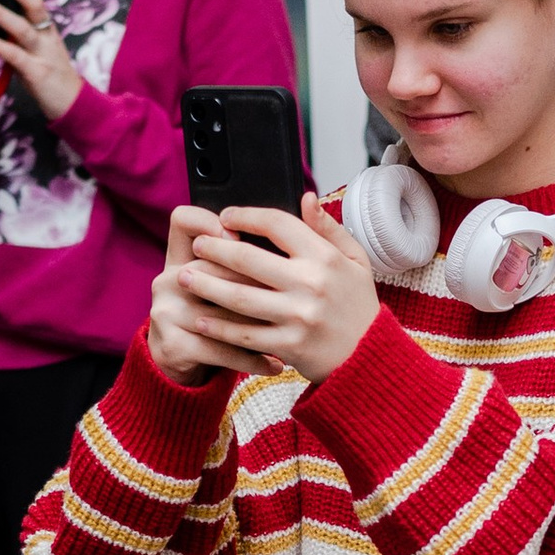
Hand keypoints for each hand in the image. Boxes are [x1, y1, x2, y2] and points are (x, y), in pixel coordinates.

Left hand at [0, 0, 82, 122]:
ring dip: (2, 15)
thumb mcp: (36, 49)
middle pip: (34, 5)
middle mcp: (47, 36)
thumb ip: (18, 34)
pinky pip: (17, 57)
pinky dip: (0, 47)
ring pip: (23, 29)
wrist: (71, 104)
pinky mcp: (37, 72)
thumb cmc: (50, 74)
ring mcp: (43, 54)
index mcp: (47, 28)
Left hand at [172, 194, 378, 387]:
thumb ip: (328, 229)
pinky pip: (244, 334)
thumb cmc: (358, 305)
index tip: (226, 216)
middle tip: (196, 244)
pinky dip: (219, 326)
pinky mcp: (288, 346)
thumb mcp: (355, 260)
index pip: (277, 224)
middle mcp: (310, 284)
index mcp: (325, 258)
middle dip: (214, 248)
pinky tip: (200, 318)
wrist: (369, 357)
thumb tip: (305, 197)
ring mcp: (298, 316)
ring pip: (239, 296)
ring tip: (185, 277)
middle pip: (248, 258)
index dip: (246, 216)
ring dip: (206, 285)